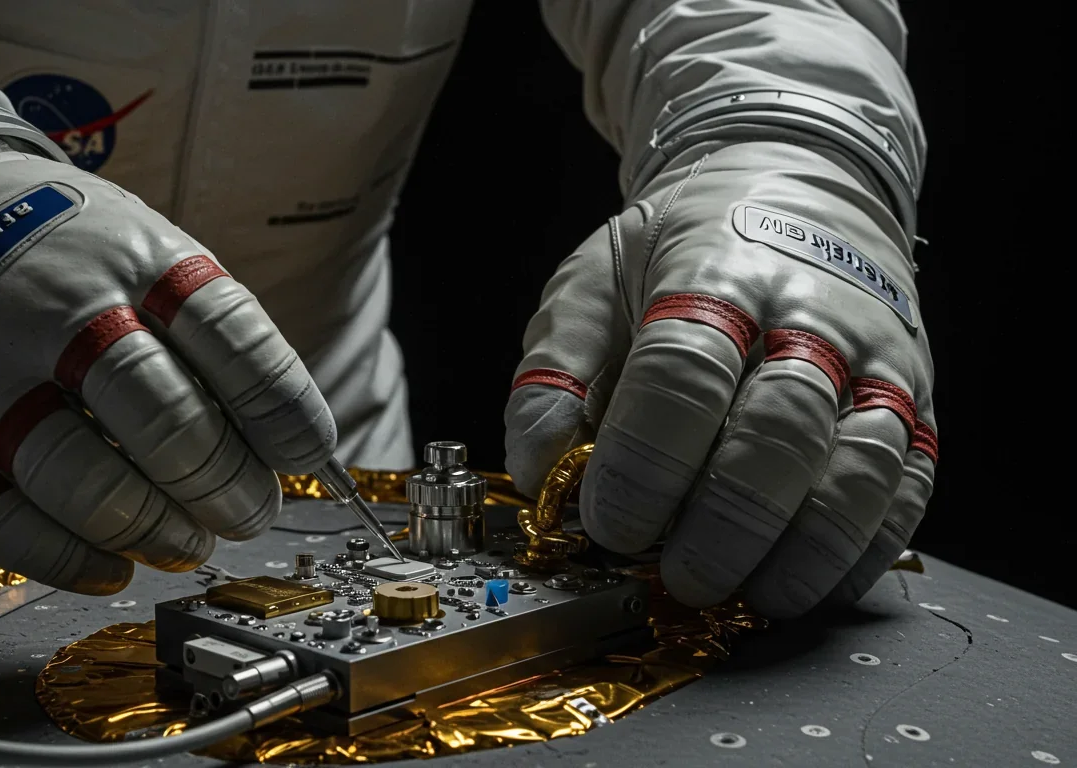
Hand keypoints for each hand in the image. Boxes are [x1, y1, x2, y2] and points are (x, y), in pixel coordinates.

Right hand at [0, 149, 335, 594]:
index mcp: (133, 257)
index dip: (282, 412)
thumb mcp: (152, 254)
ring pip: (88, 483)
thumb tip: (290, 450)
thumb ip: (215, 340)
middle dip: (228, 486)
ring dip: (159, 530)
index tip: (305, 455)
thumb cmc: (71, 256)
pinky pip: (5, 527)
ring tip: (190, 541)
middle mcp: (57, 310)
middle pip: (166, 420)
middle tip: (249, 510)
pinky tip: (114, 564)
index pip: (231, 340)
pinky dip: (73, 561)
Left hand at [504, 142, 936, 616]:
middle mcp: (807, 311)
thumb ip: (552, 376)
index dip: (644, 462)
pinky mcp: (916, 396)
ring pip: (859, 462)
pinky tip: (812, 582)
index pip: (682, 374)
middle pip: (777, 427)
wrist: (792, 180)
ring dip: (802, 547)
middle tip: (678, 577)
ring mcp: (874, 355)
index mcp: (711, 271)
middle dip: (723, 521)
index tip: (610, 524)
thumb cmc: (678, 247)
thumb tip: (540, 472)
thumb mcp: (591, 281)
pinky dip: (862, 546)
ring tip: (748, 598)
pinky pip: (907, 483)